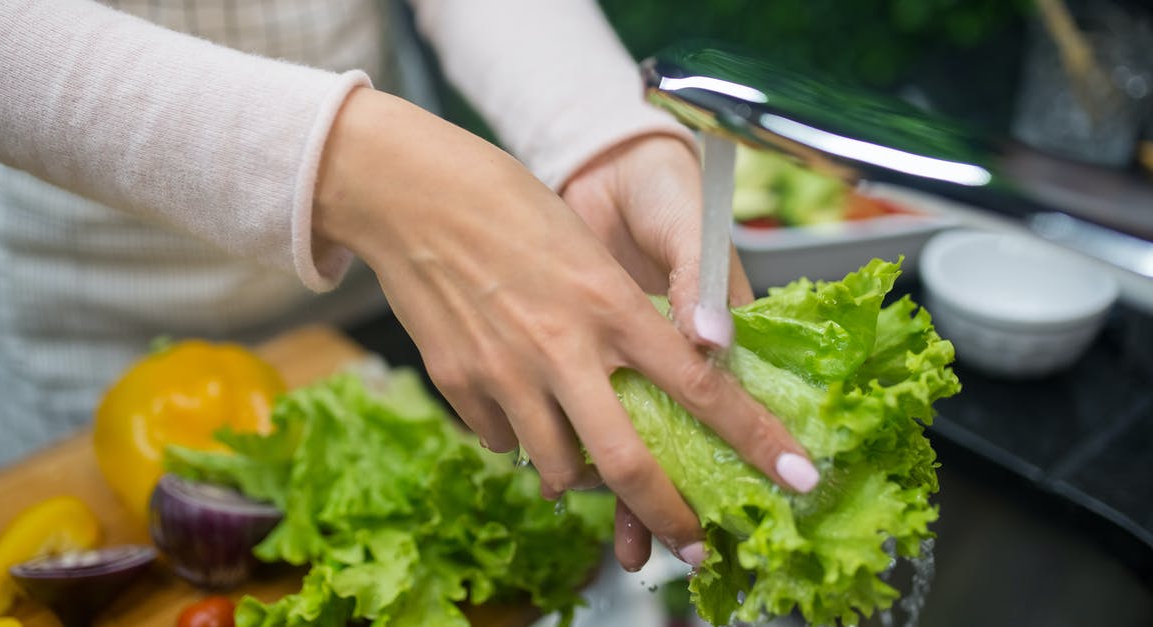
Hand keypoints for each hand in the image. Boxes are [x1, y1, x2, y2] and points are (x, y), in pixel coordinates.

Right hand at [314, 90, 815, 571]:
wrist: (407, 189)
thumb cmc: (506, 203)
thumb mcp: (587, 249)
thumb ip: (625, 315)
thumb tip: (669, 366)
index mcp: (610, 303)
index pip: (701, 385)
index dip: (756, 438)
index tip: (797, 475)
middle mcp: (563, 346)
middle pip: (628, 462)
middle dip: (668, 516)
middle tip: (692, 545)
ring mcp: (504, 372)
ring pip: (558, 468)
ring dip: (580, 478)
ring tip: (585, 460)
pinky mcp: (457, 384)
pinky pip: (501, 442)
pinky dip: (520, 439)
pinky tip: (520, 405)